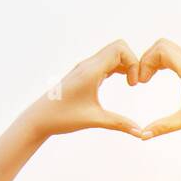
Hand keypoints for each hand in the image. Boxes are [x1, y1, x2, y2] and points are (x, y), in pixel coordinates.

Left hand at [23, 40, 144, 138]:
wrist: (40, 118)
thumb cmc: (62, 117)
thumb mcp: (94, 120)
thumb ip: (120, 124)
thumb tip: (141, 133)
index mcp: (90, 71)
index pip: (119, 49)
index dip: (133, 62)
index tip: (134, 84)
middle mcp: (88, 65)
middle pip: (118, 48)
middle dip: (133, 62)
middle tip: (135, 83)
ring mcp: (85, 68)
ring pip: (112, 55)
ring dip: (126, 65)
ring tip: (131, 84)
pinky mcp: (84, 74)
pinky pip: (106, 63)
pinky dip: (118, 69)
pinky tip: (122, 83)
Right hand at [135, 38, 180, 138]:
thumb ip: (164, 126)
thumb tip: (142, 135)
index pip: (161, 50)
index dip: (145, 62)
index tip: (141, 82)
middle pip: (162, 45)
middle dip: (147, 59)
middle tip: (141, 80)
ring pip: (170, 49)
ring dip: (155, 60)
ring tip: (147, 79)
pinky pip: (177, 56)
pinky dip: (164, 62)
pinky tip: (159, 77)